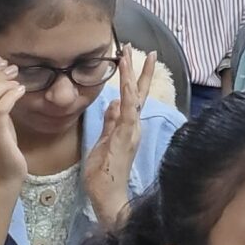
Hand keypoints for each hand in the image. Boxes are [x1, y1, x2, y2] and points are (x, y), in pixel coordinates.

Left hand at [83, 46, 155, 229]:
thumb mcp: (104, 142)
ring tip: (129, 55)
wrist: (107, 196)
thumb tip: (114, 102)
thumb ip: (110, 122)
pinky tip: (127, 82)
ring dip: (131, 75)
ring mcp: (132, 132)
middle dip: (139, 70)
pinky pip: (128, 112)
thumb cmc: (104, 174)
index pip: (132, 98)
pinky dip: (129, 96)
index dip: (133, 77)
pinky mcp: (126, 138)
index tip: (130, 57)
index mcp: (128, 127)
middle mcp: (134, 127)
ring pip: (134, 97)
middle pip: (139, 93)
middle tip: (138, 48)